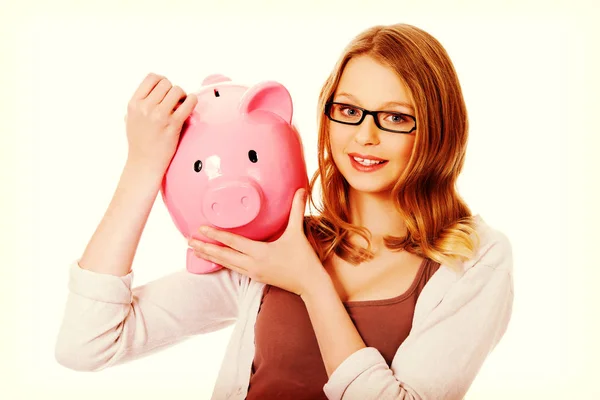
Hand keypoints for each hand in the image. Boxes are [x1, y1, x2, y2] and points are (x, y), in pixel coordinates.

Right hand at [124, 73, 197, 173]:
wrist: (145, 163)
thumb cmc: (139, 142)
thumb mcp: (130, 119)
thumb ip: (138, 104)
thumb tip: (150, 91)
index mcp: (134, 103)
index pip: (151, 78)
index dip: (162, 81)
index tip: (165, 91)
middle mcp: (145, 107)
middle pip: (166, 83)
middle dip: (173, 90)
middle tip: (175, 101)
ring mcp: (159, 115)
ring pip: (177, 90)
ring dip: (183, 96)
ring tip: (182, 106)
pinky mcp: (173, 124)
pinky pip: (189, 103)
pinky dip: (192, 101)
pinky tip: (190, 106)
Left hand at [188, 188, 328, 296]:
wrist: (310, 284)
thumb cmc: (304, 259)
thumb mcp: (298, 233)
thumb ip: (297, 210)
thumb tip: (300, 190)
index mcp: (260, 252)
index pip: (233, 242)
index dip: (216, 235)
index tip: (201, 229)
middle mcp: (252, 264)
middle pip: (223, 256)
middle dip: (204, 248)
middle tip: (188, 240)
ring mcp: (253, 273)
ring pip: (226, 264)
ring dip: (209, 257)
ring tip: (194, 250)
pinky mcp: (256, 277)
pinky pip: (233, 269)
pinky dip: (221, 263)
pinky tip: (215, 259)